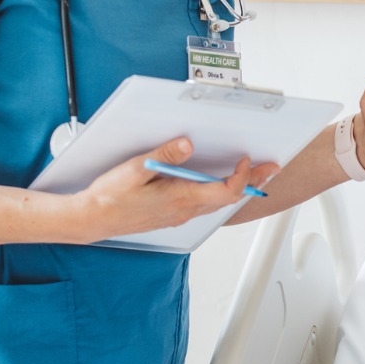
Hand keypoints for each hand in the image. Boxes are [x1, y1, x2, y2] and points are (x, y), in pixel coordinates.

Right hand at [74, 137, 278, 243]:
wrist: (93, 219)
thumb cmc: (110, 198)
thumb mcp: (135, 170)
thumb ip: (164, 156)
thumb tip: (187, 144)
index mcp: (180, 198)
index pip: (225, 191)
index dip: (243, 177)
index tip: (248, 159)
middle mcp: (184, 210)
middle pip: (229, 199)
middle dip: (253, 182)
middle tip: (272, 168)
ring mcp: (179, 215)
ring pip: (218, 204)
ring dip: (238, 189)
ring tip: (252, 174)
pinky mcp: (172, 215)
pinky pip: (205, 206)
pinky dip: (220, 194)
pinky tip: (219, 184)